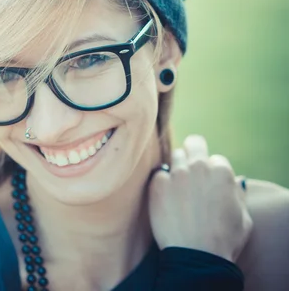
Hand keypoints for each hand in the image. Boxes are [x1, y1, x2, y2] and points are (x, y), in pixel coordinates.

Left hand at [148, 135, 252, 261]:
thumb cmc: (224, 240)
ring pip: (174, 155)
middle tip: (190, 168)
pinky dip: (161, 182)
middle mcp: (198, 166)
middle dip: (193, 152)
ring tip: (177, 186)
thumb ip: (238, 194)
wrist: (196, 256)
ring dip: (177, 166)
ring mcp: (176, 174)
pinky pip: (158, 174)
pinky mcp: (157, 184)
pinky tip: (164, 198)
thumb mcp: (243, 217)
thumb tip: (237, 181)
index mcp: (222, 171)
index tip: (209, 184)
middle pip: (193, 143)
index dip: (213, 171)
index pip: (215, 158)